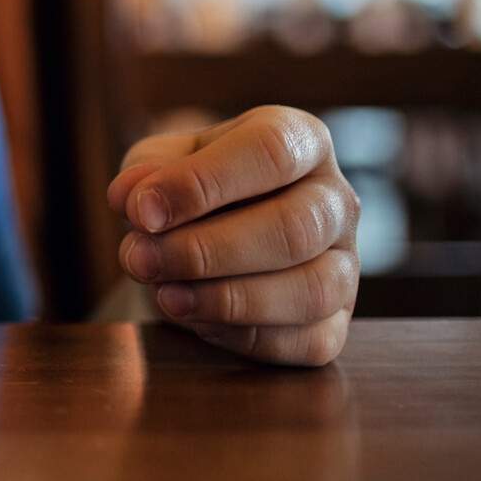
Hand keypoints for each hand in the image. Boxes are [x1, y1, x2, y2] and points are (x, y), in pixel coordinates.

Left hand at [107, 105, 360, 365]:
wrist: (205, 232)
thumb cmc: (188, 188)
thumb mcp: (158, 164)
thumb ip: (145, 173)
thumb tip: (135, 199)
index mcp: (301, 140)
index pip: (271, 151)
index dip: (203, 183)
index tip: (142, 211)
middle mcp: (336, 199)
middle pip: (296, 226)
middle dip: (206, 251)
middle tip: (141, 259)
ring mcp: (346, 265)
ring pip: (310, 290)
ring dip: (225, 299)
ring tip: (164, 295)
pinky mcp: (335, 322)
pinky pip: (306, 341)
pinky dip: (242, 335)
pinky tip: (196, 318)